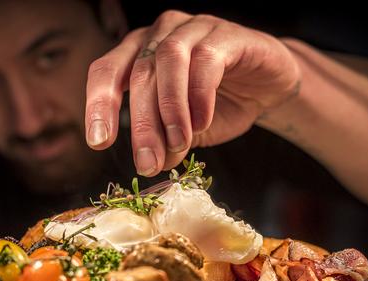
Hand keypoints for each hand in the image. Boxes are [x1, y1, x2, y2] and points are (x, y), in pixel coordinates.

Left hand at [85, 10, 300, 175]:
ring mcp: (192, 29)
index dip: (97, 105)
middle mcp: (160, 35)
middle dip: (141, 123)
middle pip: (138, 73)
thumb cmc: (220, 103)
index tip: (98, 142)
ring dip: (170, 108)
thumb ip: (166, 142)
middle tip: (147, 161)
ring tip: (178, 143)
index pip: (106, 72)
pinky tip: (203, 122)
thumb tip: (150, 163)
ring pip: (168, 61)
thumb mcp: (186, 131)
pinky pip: (206, 60)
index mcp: (139, 54)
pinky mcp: (226, 35)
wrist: (269, 86)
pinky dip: (200, 95)